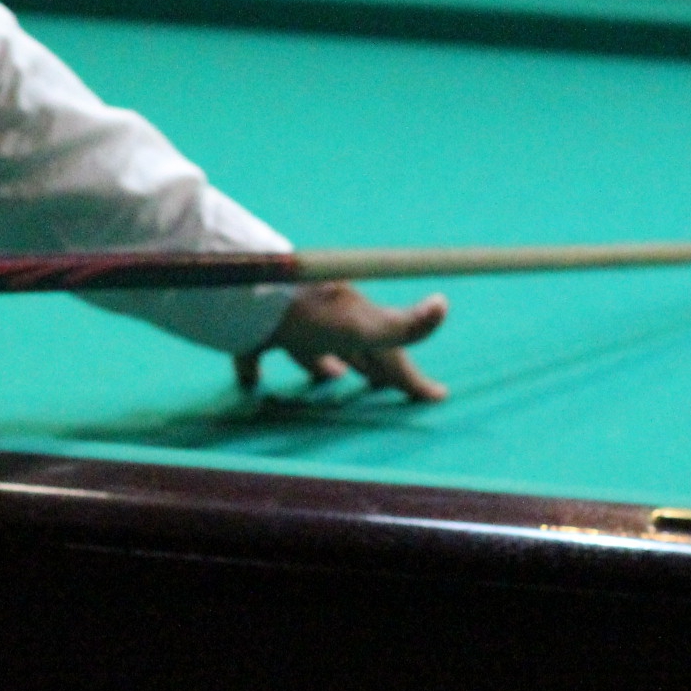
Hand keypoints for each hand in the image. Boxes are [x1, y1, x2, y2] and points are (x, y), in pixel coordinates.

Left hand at [235, 282, 448, 401]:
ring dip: (321, 365)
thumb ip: (403, 325)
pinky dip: (255, 367)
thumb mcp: (362, 326)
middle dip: (372, 368)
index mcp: (355, 324)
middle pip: (353, 350)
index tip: (437, 396)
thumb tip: (443, 303)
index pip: (392, 356)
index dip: (413, 379)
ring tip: (331, 379)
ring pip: (309, 348)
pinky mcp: (253, 333)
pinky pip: (255, 351)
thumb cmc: (308, 315)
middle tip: (384, 389)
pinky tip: (252, 382)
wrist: (247, 294)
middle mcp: (324, 322)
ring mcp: (288, 326)